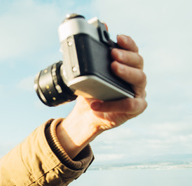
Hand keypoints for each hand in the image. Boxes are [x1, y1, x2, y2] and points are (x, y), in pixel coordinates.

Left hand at [57, 35, 147, 157]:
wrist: (87, 113)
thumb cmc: (92, 91)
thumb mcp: (88, 72)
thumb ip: (93, 53)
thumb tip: (100, 29)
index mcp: (127, 66)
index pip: (132, 50)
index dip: (128, 43)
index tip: (118, 38)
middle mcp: (136, 76)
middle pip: (138, 62)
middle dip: (126, 56)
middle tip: (113, 54)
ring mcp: (138, 92)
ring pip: (140, 78)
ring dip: (127, 72)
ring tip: (113, 67)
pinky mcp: (136, 108)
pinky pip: (130, 104)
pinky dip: (113, 104)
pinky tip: (97, 103)